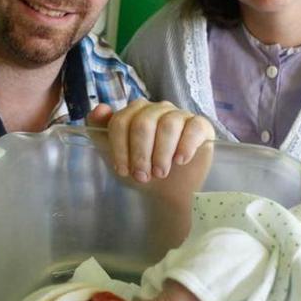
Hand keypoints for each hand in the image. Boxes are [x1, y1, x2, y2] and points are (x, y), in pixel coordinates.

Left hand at [87, 99, 214, 182]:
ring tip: (160, 173)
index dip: (120, 148)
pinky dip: (185, 146)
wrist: (168, 192)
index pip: (122, 121)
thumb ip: (100, 130)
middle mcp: (158, 109)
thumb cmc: (142, 170)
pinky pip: (194, 128)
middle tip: (143, 175)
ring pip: (168, 125)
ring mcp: (180, 115)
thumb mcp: (114, 154)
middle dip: (141, 154)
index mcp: (136, 112)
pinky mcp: (201, 125)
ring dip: (161, 154)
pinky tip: (180, 161)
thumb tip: (99, 109)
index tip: (123, 170)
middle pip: (144, 123)